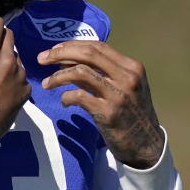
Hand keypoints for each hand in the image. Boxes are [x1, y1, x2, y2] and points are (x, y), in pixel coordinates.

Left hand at [38, 41, 163, 168]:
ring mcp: (118, 94)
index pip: (98, 46)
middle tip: (42, 59)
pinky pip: (79, 96)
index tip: (55, 50)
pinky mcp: (108, 112)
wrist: (146, 144)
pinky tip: (64, 101)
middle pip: (88, 53)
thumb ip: (105, 73)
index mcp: (132, 66)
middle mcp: (127, 77)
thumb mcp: (126, 87)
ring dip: (58, 76)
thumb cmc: (131, 114)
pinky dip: (66, 96)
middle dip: (60, 52)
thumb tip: (69, 61)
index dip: (72, 45)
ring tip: (47, 83)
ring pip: (80, 72)